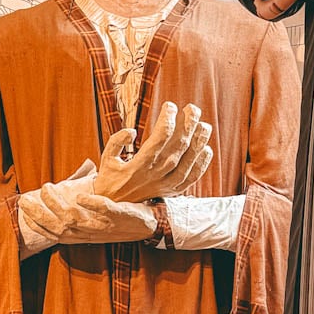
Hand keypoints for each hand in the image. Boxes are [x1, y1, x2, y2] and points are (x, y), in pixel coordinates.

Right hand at [34, 186, 160, 244]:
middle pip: (60, 226)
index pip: (55, 233)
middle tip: (28, 199)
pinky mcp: (121, 214)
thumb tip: (65, 196)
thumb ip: (81, 210)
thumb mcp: (98, 220)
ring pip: (77, 218)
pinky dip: (93, 204)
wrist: (152, 224)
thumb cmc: (122, 221)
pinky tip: (81, 196)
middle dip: (41, 214)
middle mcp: (92, 232)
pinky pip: (106, 210)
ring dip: (59, 204)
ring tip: (48, 188)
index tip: (24, 209)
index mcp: (84, 235)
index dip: (38, 223)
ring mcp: (106, 224)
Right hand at [93, 102, 212, 204]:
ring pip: (188, 161)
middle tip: (192, 108)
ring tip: (204, 125)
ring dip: (199, 141)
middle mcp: (155, 174)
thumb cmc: (111, 178)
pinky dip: (201, 164)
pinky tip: (206, 149)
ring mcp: (165, 184)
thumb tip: (132, 131)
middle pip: (178, 145)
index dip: (168, 119)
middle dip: (188, 124)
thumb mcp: (107, 158)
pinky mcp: (172, 190)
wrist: (115, 207)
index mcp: (139, 165)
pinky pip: (192, 178)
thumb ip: (117, 141)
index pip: (160, 137)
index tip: (170, 106)